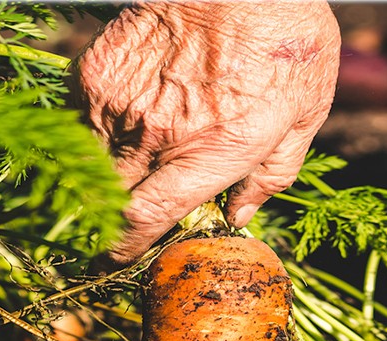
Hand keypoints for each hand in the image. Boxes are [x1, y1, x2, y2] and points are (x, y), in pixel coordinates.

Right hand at [70, 1, 339, 264]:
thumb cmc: (285, 34)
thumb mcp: (306, 110)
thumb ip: (274, 172)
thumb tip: (241, 216)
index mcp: (213, 151)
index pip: (146, 220)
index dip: (125, 249)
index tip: (119, 260)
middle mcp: (159, 134)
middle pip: (110, 203)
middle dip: (107, 225)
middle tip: (113, 230)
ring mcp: (121, 101)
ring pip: (91, 165)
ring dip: (99, 181)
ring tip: (117, 177)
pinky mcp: (97, 70)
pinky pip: (80, 121)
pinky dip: (92, 135)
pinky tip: (117, 129)